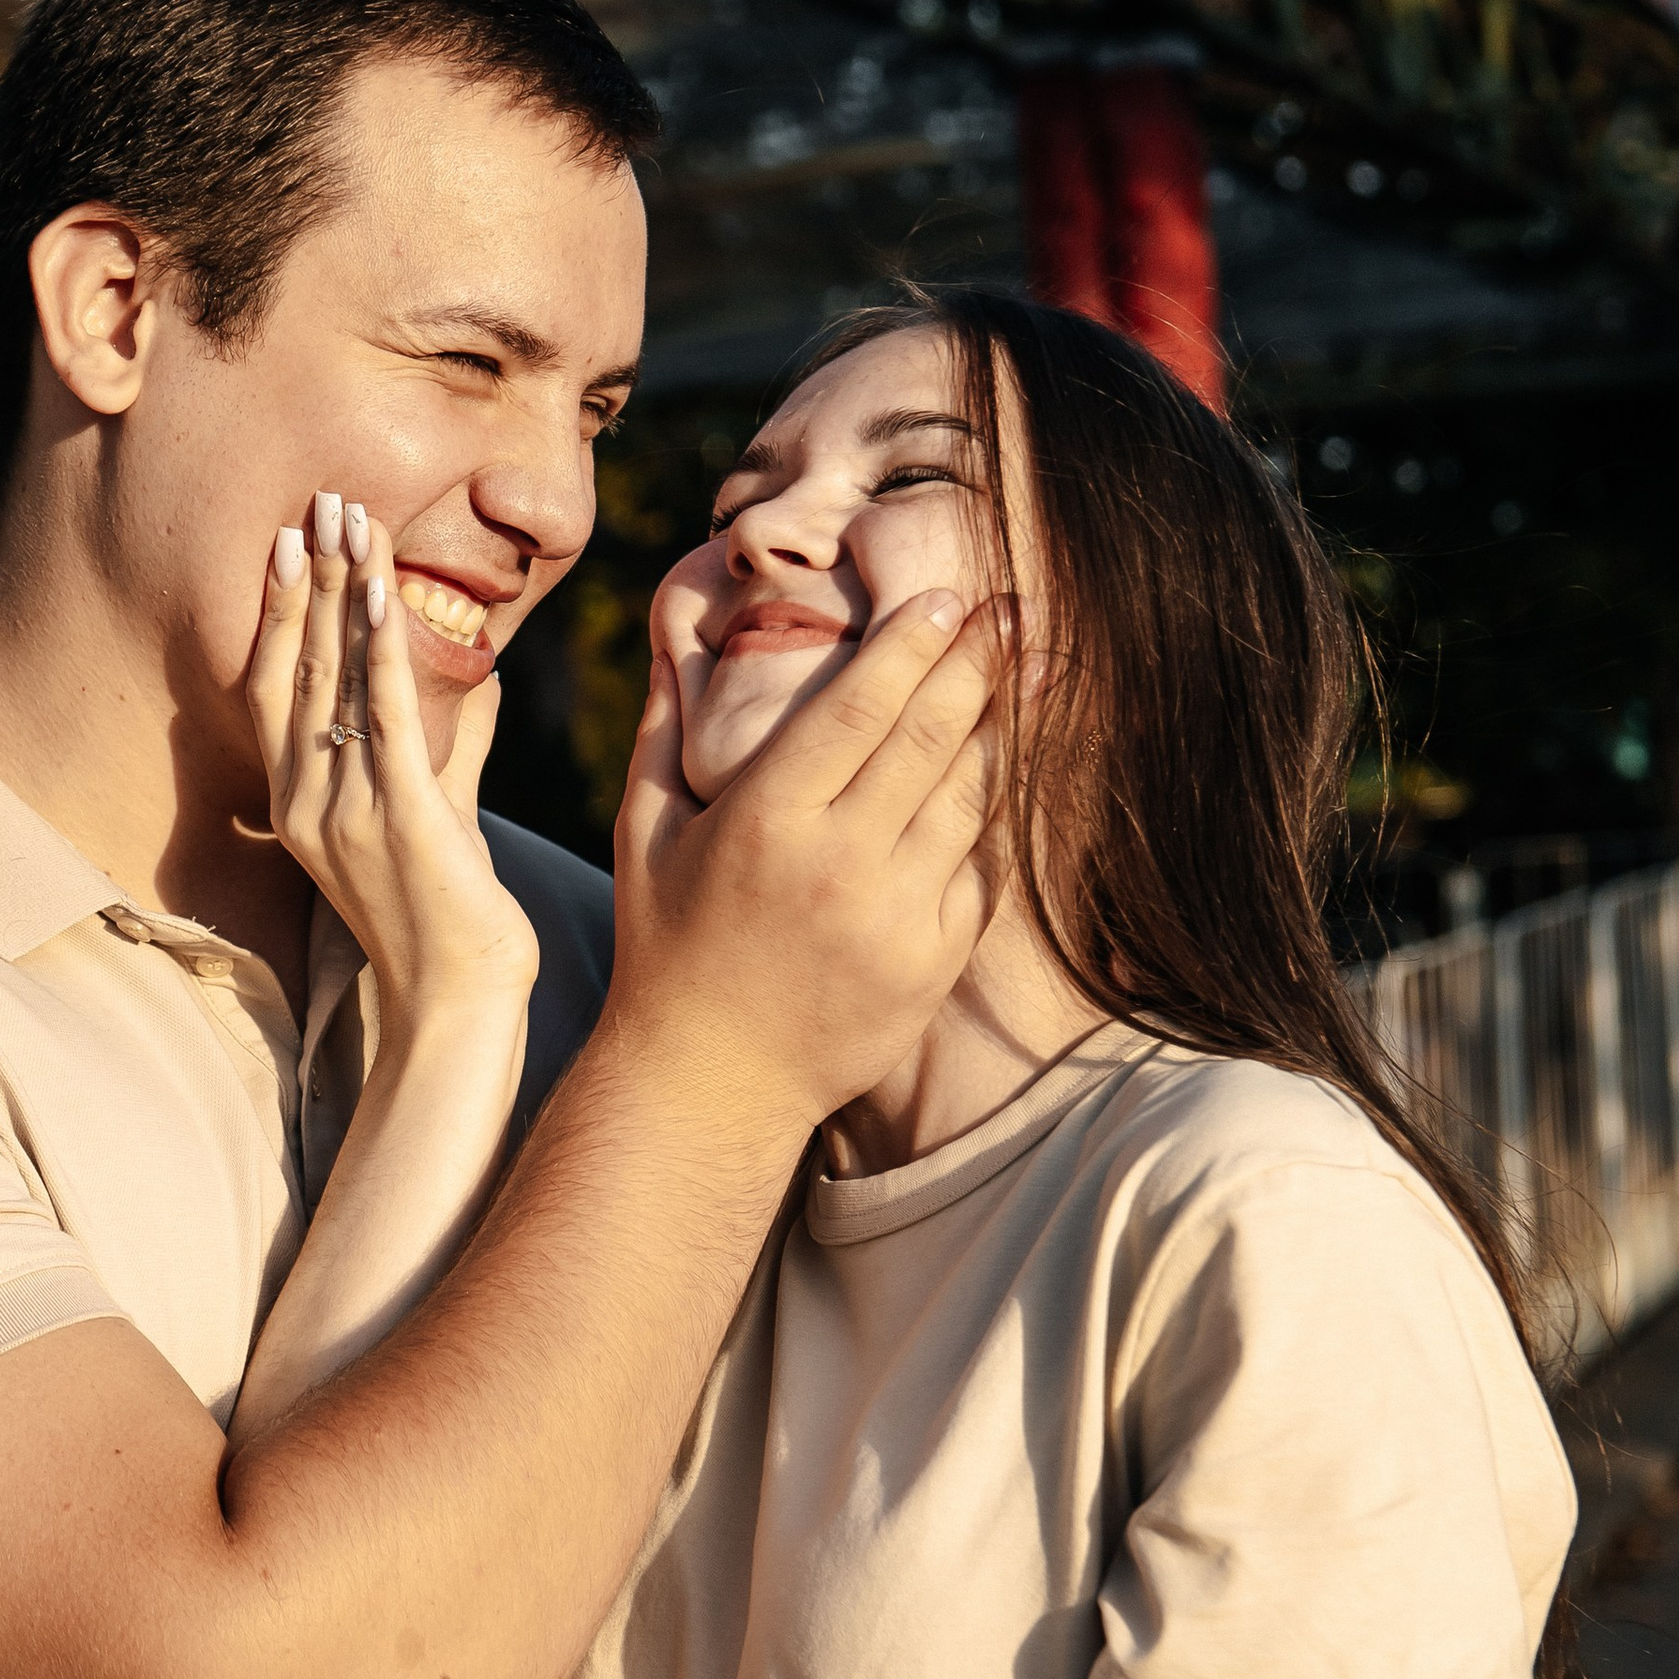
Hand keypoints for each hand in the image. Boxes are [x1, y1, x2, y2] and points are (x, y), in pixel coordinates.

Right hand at [247, 491, 539, 1032]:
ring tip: (346, 517)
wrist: (457, 1000)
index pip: (273, 686)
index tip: (288, 541)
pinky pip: (388, 718)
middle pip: (296, 665)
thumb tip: (485, 681)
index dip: (278, 610)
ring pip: (335, 677)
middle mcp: (308, 800)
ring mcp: (348, 810)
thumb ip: (457, 748)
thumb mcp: (445, 815)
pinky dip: (383, 650)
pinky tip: (383, 592)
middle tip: (317, 499)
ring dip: (342, 589)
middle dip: (308, 576)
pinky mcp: (402, 818)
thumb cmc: (448, 916)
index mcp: (301, 800)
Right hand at [609, 586, 1000, 1141]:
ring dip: (1004, 726)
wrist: (713, 1082)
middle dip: (979, 661)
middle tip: (1013, 606)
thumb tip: (668, 634)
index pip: (861, 707)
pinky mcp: (934, 959)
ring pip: (970, 796)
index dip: (913, 643)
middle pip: (932, 736)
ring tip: (1032, 668)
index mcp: (768, 819)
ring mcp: (897, 915)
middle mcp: (840, 863)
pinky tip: (1008, 767)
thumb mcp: (646, 832)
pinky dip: (992, 813)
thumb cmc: (668, 947)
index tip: (948, 596)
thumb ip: (663, 729)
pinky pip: (978, 867)